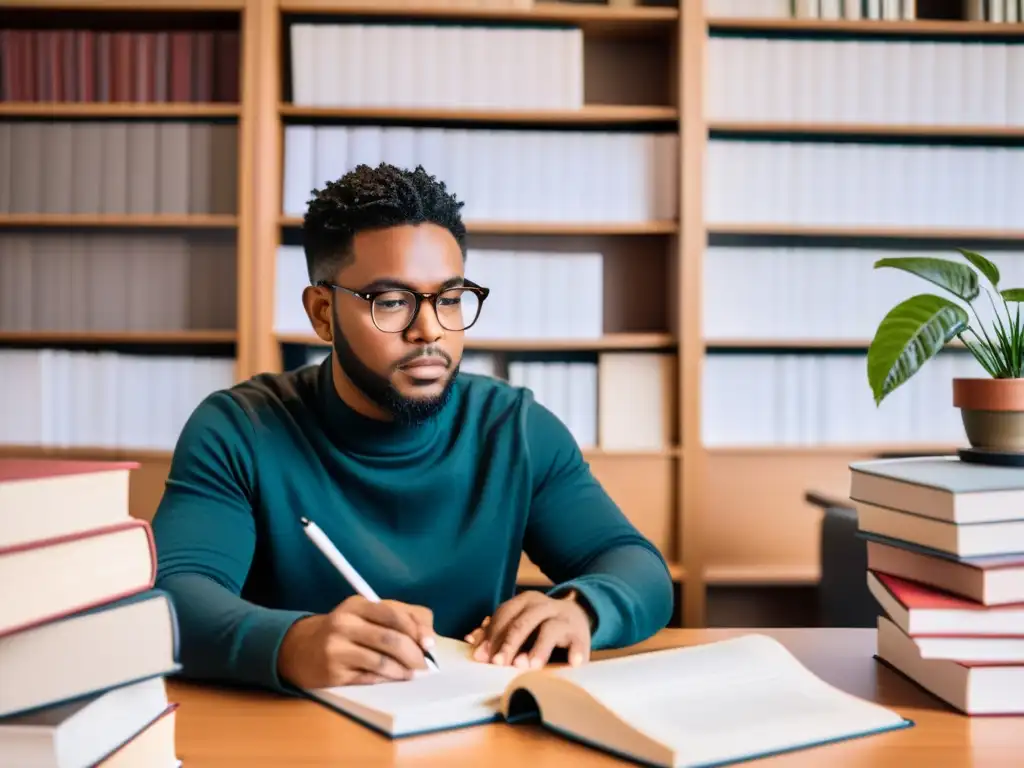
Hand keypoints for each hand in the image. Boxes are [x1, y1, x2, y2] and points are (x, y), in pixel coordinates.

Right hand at [277, 595, 434, 688]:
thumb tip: (429, 640)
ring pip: (381, 662)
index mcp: (357, 605)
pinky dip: (387, 679)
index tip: (429, 644)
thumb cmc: (346, 630)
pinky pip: (369, 678)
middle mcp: (344, 623)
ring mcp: (336, 649)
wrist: (301, 649)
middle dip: (414, 654)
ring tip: (412, 674)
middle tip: (425, 665)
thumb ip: (402, 617)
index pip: (394, 614)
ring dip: (403, 671)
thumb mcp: (368, 614)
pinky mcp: (333, 673)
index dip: (417, 630)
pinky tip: (393, 678)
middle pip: (390, 639)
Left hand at [464, 590, 591, 669]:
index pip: (504, 616)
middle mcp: (544, 606)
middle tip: (499, 664)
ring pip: (550, 630)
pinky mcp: (581, 633)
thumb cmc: (541, 623)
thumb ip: (497, 630)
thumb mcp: (520, 621)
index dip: (492, 636)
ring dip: (539, 649)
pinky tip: (573, 663)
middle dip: (509, 644)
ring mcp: (564, 618)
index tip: (481, 657)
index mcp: (526, 601)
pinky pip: (579, 642)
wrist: (579, 612)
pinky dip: (576, 652)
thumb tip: (470, 640)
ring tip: (530, 666)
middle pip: (523, 623)